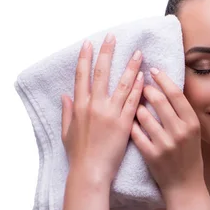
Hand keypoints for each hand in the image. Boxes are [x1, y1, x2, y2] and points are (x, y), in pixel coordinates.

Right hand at [60, 33, 144, 182]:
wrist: (90, 172)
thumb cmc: (78, 155)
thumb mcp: (67, 132)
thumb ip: (67, 111)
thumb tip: (65, 95)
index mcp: (79, 106)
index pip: (81, 76)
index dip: (85, 58)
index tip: (89, 43)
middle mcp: (94, 106)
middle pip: (101, 73)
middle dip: (107, 53)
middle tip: (112, 37)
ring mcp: (110, 114)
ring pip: (122, 84)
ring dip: (130, 66)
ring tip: (138, 53)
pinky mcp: (124, 124)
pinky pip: (133, 102)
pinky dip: (138, 88)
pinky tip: (144, 76)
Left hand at [131, 68, 203, 191]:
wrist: (184, 186)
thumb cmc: (188, 155)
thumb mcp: (192, 132)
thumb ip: (181, 112)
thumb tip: (166, 86)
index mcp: (192, 123)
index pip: (176, 94)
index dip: (163, 79)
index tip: (154, 70)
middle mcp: (180, 132)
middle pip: (159, 100)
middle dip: (146, 89)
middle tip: (140, 85)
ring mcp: (165, 144)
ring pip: (143, 115)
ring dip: (137, 108)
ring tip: (135, 107)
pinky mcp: (151, 155)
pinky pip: (135, 133)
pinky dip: (131, 126)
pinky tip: (128, 123)